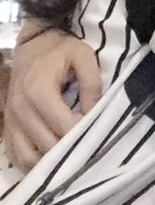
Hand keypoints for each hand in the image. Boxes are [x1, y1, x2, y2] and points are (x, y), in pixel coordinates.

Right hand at [3, 22, 101, 170]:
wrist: (33, 41)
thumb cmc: (60, 48)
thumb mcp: (84, 56)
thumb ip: (92, 84)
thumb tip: (94, 114)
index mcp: (38, 91)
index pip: (63, 127)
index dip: (82, 134)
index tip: (95, 130)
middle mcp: (20, 109)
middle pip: (46, 145)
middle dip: (70, 151)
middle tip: (87, 147)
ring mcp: (10, 119)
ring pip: (28, 158)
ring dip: (49, 163)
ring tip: (69, 156)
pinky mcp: (7, 125)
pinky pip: (15, 155)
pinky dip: (32, 163)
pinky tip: (49, 160)